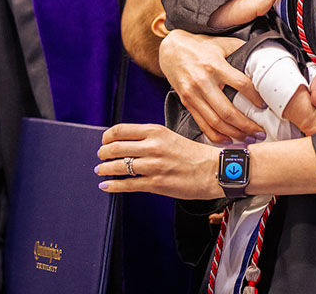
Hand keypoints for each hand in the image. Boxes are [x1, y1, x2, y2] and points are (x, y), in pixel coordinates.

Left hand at [96, 123, 221, 199]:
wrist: (214, 170)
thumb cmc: (194, 154)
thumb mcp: (170, 136)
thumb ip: (149, 138)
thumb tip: (127, 143)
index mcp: (155, 131)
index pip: (120, 130)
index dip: (107, 136)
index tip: (104, 141)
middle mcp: (152, 146)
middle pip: (115, 147)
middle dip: (103, 153)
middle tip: (101, 156)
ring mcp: (153, 166)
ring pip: (119, 166)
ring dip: (104, 169)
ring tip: (100, 170)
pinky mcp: (156, 184)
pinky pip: (127, 184)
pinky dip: (113, 185)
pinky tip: (106, 185)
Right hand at [158, 29, 265, 142]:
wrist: (171, 49)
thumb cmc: (200, 45)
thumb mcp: (222, 43)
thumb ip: (241, 49)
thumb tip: (262, 58)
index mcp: (216, 66)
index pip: (241, 85)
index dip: (255, 97)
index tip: (264, 105)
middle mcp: (203, 82)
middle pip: (228, 111)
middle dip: (247, 125)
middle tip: (260, 132)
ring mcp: (193, 95)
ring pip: (216, 122)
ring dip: (234, 134)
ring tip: (249, 139)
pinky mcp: (187, 103)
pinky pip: (202, 124)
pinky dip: (215, 136)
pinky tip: (228, 140)